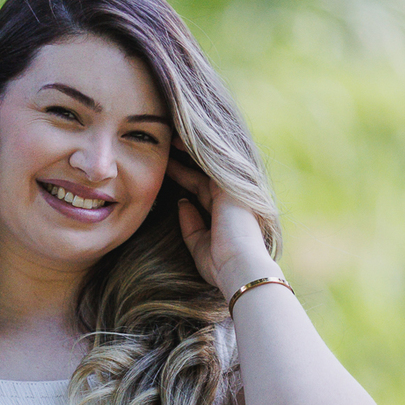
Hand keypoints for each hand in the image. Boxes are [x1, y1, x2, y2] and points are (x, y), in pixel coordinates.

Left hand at [166, 153, 272, 298]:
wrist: (239, 266)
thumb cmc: (220, 263)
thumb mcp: (199, 243)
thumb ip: (190, 223)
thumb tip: (181, 202)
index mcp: (225, 210)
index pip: (200, 186)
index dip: (182, 175)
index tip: (164, 167)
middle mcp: (231, 195)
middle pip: (203, 170)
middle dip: (184, 158)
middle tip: (164, 145)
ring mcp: (233, 187)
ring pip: (206, 162)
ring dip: (186, 150)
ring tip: (167, 138)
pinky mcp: (232, 183)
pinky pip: (209, 160)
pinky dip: (192, 151)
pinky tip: (176, 141)